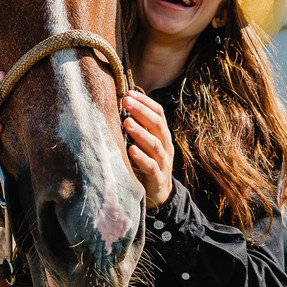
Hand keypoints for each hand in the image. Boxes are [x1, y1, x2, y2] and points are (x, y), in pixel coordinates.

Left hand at [122, 90, 174, 207]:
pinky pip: (151, 167)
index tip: (129, 92)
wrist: (159, 194)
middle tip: (126, 101)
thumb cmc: (147, 162)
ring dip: (140, 132)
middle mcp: (165, 145)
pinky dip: (141, 158)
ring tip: (127, 123)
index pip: (158, 112)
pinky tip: (131, 150)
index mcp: (162, 134)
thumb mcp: (145, 143)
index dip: (145, 101)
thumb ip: (138, 126)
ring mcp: (163, 162)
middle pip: (157, 124)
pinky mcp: (157, 179)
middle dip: (141, 111)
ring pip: (155, 144)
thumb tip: (121, 105)